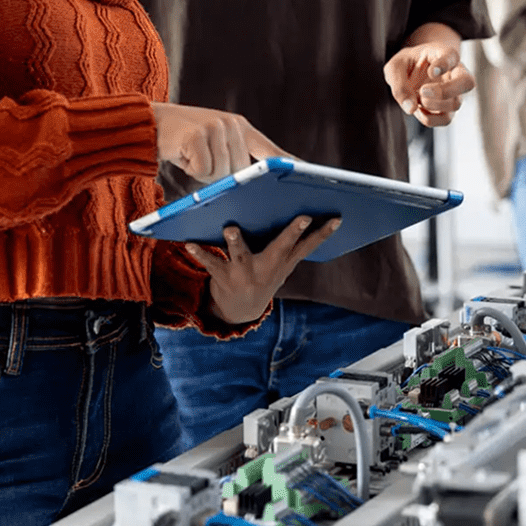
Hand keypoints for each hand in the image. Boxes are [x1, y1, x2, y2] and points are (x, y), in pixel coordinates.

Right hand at [151, 103, 286, 182]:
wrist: (150, 123)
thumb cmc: (184, 142)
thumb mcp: (214, 144)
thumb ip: (234, 157)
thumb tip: (251, 186)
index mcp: (241, 127)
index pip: (269, 149)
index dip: (288, 163)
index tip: (308, 173)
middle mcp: (232, 124)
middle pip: (240, 172)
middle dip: (220, 177)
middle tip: (201, 159)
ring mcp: (216, 126)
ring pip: (221, 174)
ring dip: (203, 173)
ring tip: (192, 154)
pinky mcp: (198, 134)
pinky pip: (203, 170)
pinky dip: (191, 168)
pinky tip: (183, 153)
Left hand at [185, 217, 340, 323]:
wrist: (240, 310)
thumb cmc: (264, 275)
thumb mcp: (282, 264)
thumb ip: (294, 243)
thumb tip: (314, 215)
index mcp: (284, 262)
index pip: (308, 246)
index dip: (323, 233)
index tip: (336, 218)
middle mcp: (267, 267)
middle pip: (281, 247)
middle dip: (291, 233)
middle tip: (303, 218)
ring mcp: (245, 272)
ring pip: (241, 254)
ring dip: (236, 241)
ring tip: (231, 229)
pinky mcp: (223, 275)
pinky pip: (211, 262)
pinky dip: (200, 252)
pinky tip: (189, 242)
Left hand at [384, 41, 474, 127]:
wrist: (412, 72)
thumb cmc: (407, 64)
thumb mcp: (395, 67)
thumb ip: (398, 83)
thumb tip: (410, 108)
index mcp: (444, 53)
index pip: (451, 56)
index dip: (444, 64)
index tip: (431, 71)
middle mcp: (455, 72)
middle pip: (467, 82)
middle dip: (445, 91)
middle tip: (423, 91)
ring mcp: (455, 92)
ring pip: (456, 104)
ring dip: (432, 105)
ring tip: (418, 97)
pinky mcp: (448, 109)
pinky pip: (445, 119)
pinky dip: (429, 118)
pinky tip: (418, 109)